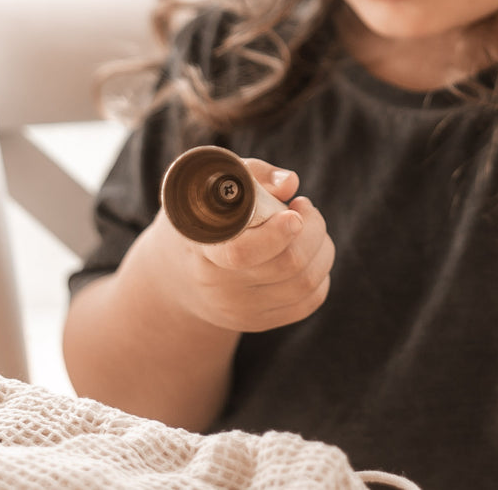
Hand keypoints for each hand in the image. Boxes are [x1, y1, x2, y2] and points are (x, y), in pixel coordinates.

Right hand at [154, 158, 333, 332]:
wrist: (175, 274)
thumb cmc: (202, 215)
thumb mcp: (212, 186)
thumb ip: (253, 174)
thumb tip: (291, 183)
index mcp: (203, 247)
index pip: (242, 253)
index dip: (277, 234)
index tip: (294, 213)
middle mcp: (219, 285)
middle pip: (289, 264)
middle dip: (313, 229)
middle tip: (304, 208)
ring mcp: (239, 309)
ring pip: (306, 284)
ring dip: (322, 249)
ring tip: (310, 228)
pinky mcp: (258, 322)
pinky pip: (308, 302)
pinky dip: (321, 274)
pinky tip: (311, 253)